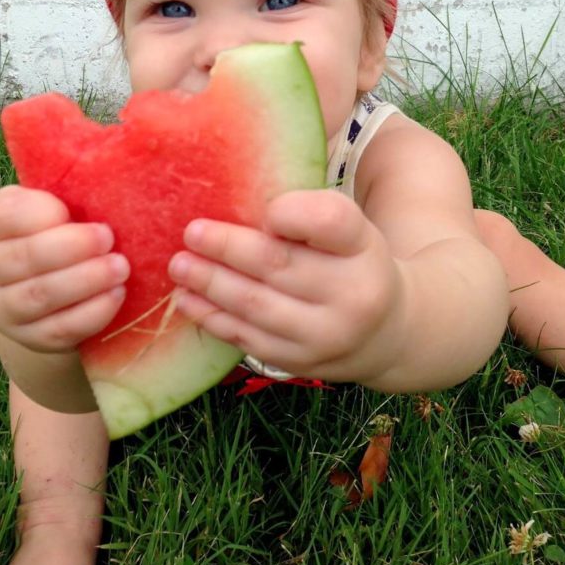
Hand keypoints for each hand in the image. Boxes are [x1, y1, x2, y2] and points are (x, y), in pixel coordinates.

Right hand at [0, 185, 128, 352]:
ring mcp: (2, 307)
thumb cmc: (67, 235)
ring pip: (38, 296)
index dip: (43, 212)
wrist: (55, 300)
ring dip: (84, 281)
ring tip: (121, 268)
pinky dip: (90, 313)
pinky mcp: (28, 339)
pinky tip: (117, 296)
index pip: (8, 213)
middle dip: (71, 247)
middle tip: (110, 238)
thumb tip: (122, 144)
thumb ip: (76, 184)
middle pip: (23, 258)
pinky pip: (57, 329)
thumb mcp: (64, 206)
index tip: (75, 210)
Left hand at [168, 189, 406, 383]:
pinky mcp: (300, 362)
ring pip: (255, 305)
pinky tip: (187, 299)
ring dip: (210, 283)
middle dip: (228, 247)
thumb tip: (238, 201)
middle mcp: (351, 293)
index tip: (263, 209)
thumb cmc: (351, 262)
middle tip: (191, 232)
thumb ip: (307, 212)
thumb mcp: (348, 229)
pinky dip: (212, 317)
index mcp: (362, 245)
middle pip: (279, 264)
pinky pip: (247, 337)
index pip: (330, 221)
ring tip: (179, 265)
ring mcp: (325, 334)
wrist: (385, 331)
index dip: (293, 213)